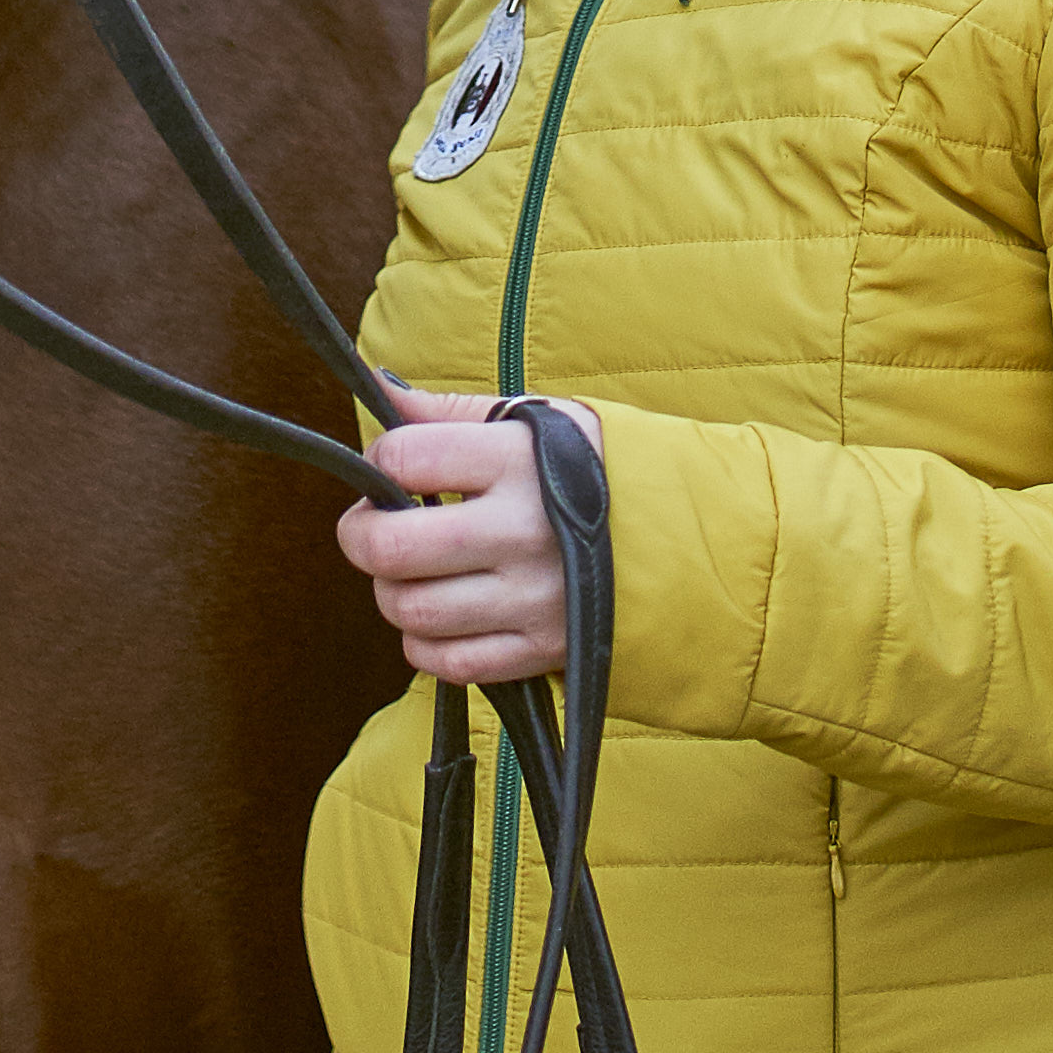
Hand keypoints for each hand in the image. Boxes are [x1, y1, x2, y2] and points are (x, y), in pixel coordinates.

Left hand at [335, 387, 605, 686]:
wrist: (691, 537)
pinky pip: (450, 663)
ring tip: (413, 573)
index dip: (377, 464)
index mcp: (518, 460)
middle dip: (361, 537)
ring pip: (413, 610)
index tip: (389, 471)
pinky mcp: (543, 649)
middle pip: (391, 547)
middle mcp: (523, 530)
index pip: (402, 459)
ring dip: (393, 593)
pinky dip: (426, 644)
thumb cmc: (597, 469)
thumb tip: (378, 389)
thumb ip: (451, 411)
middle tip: (371, 528)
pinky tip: (441, 617)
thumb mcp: (537, 420)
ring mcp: (534, 597)